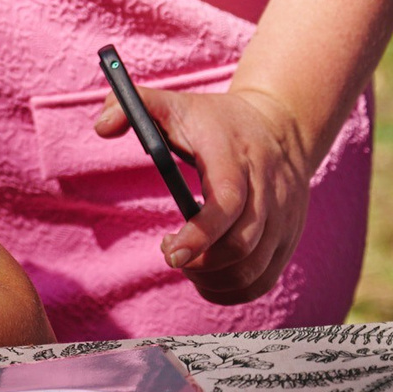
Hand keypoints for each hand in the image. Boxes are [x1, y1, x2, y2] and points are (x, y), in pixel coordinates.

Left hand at [93, 86, 315, 303]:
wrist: (282, 125)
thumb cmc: (214, 120)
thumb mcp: (173, 103)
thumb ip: (131, 106)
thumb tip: (102, 128)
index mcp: (237, 157)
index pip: (228, 203)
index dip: (200, 235)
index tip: (168, 252)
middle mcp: (269, 190)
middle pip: (242, 246)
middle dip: (199, 263)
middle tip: (170, 253)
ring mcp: (285, 218)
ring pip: (253, 271)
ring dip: (212, 279)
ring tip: (187, 259)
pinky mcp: (290, 238)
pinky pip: (263, 280)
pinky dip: (231, 289)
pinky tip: (207, 271)